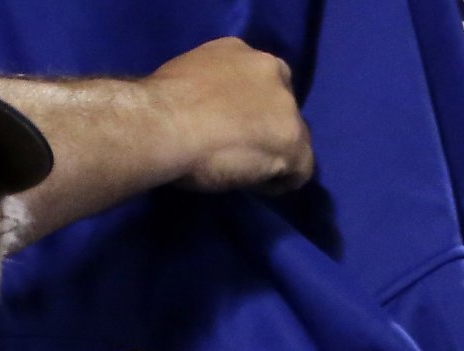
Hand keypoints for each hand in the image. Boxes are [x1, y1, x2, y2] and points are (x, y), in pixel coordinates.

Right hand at [147, 38, 314, 193]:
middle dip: (267, 130)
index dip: (252, 110)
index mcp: (242, 52)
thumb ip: (212, 90)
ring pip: (295, 138)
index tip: (235, 128)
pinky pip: (301, 170)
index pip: (261, 83)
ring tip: (247, 172)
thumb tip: (212, 113)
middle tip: (242, 151)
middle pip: (283, 108)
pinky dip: (281, 182)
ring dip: (274, 156)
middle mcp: (271, 71)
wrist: (165, 125)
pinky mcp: (293, 142)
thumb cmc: (162, 107)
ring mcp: (286, 107)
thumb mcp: (187, 80)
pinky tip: (256, 185)